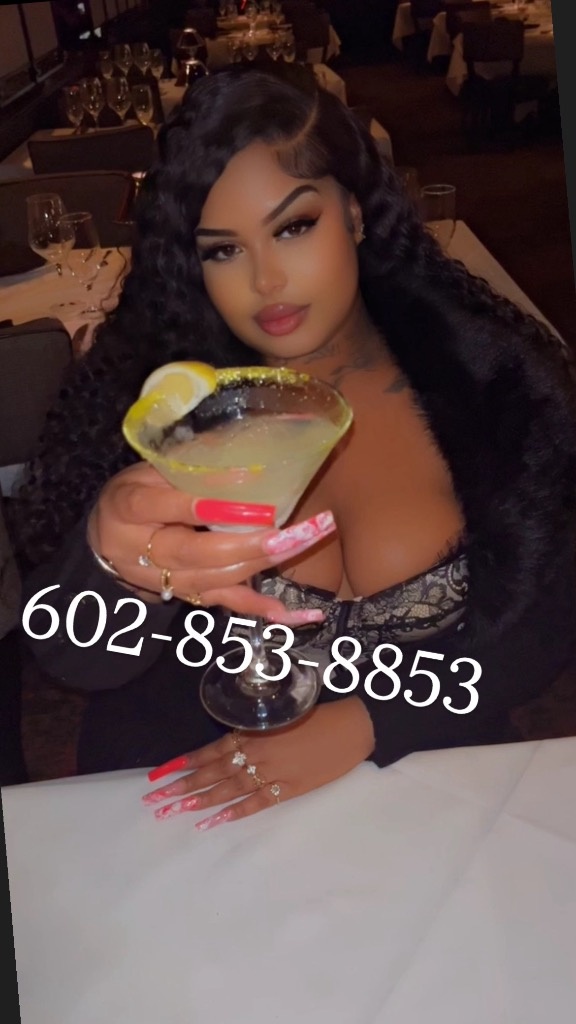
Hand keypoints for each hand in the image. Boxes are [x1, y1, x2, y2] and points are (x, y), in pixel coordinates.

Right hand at [88, 461, 335, 624]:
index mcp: (126, 508)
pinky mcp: (184, 595)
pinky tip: (288, 613)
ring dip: (256, 566)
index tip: (235, 501)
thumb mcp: (149, 471)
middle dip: (242, 545)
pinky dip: (257, 609)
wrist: (107, 541)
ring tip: (295, 547)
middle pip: (191, 553)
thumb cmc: (137, 494)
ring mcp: (161, 579)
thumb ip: (188, 466)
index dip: (194, 506)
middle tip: (283, 534)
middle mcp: (139, 550)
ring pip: (210, 580)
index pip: (156, 507)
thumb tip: (241, 459)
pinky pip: (222, 603)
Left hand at [141, 699, 375, 829]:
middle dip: (181, 786)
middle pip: (212, 772)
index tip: (157, 774)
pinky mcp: (290, 787)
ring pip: (228, 789)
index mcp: (253, 730)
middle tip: (153, 800)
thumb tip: (226, 743)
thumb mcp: (280, 712)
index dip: (182, 763)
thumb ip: (253, 727)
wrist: (354, 725)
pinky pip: (257, 803)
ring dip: (199, 801)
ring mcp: (273, 772)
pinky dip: (234, 812)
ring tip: (174, 811)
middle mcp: (257, 751)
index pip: (209, 750)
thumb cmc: (318, 712)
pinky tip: (213, 822)